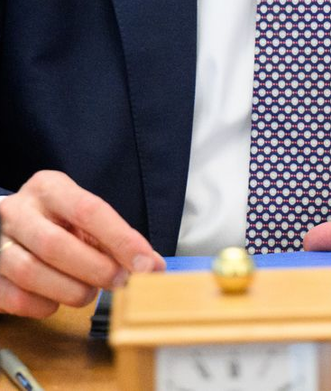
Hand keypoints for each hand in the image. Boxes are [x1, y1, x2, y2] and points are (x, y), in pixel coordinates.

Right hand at [0, 170, 163, 317]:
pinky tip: (56, 302)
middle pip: (56, 244)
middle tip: (120, 282)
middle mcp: (18, 211)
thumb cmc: (56, 222)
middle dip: (95, 268)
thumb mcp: (83, 218)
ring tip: (89, 294)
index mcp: (49, 187)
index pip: (90, 210)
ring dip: (69, 290)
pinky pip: (14, 297)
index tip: (146, 264)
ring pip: (31, 273)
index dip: (121, 240)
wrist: (6, 228)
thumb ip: (116, 238)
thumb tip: (153, 266)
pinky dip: (42, 305)